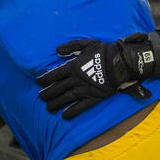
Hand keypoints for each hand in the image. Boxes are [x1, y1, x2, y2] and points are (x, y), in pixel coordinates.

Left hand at [36, 27, 159, 119]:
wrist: (120, 63)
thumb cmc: (103, 52)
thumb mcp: (87, 44)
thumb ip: (71, 47)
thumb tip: (57, 50)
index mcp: (73, 67)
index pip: (55, 74)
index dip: (45, 79)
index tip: (38, 83)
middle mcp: (76, 80)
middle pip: (58, 88)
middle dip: (48, 93)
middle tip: (41, 97)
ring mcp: (85, 90)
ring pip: (67, 98)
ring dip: (56, 103)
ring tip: (48, 108)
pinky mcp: (94, 98)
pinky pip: (81, 107)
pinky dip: (72, 112)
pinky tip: (65, 116)